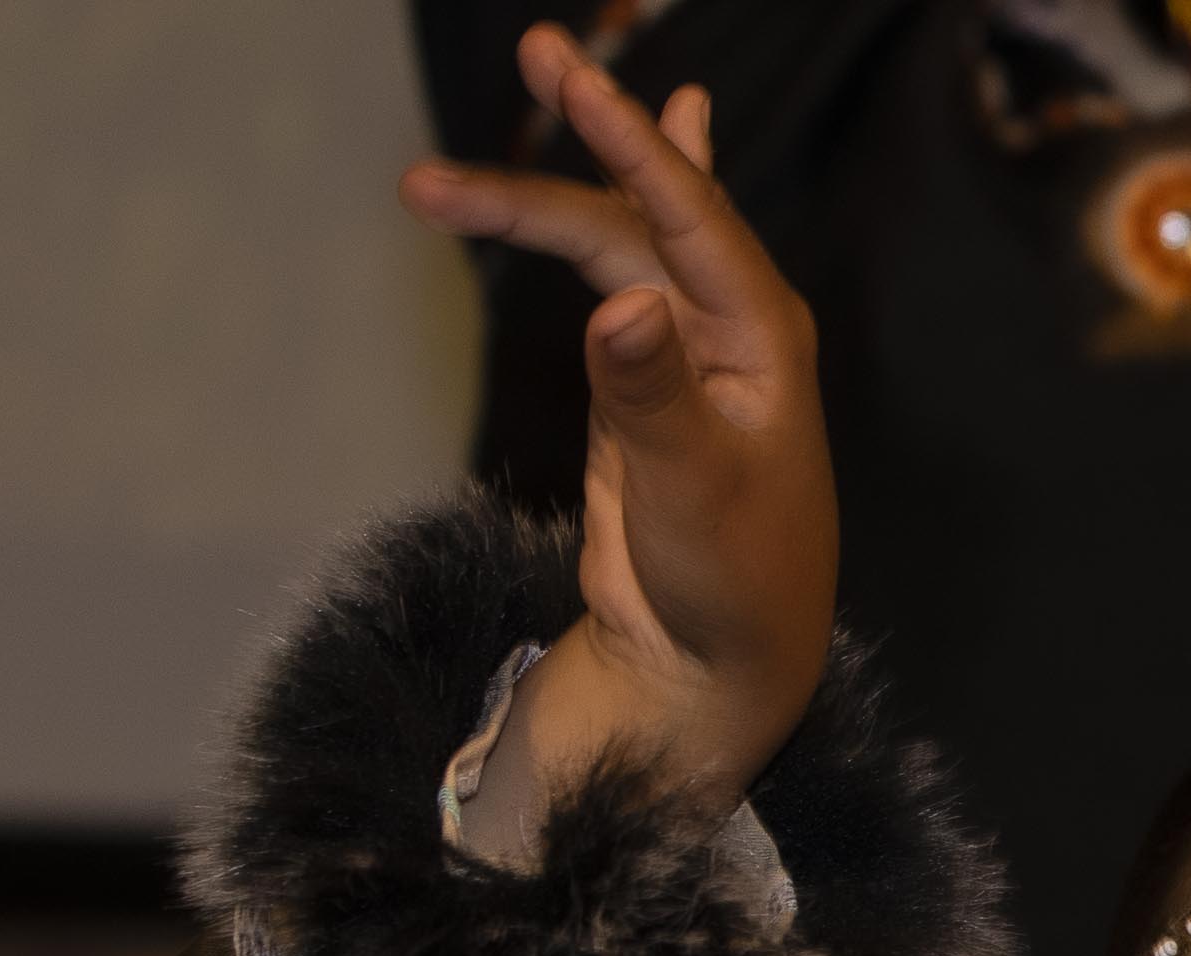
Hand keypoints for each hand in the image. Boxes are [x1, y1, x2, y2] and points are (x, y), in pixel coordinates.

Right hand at [401, 26, 838, 833]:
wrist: (714, 660)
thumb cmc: (729, 582)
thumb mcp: (691, 490)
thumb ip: (653, 395)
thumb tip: (620, 303)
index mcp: (761, 341)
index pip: (695, 218)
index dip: (636, 144)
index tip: (579, 82)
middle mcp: (731, 329)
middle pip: (641, 213)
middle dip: (585, 137)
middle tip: (536, 50)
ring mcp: (685, 350)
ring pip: (609, 244)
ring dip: (534, 202)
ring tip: (428, 183)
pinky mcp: (642, 379)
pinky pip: (619, 272)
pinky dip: (600, 215)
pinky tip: (626, 143)